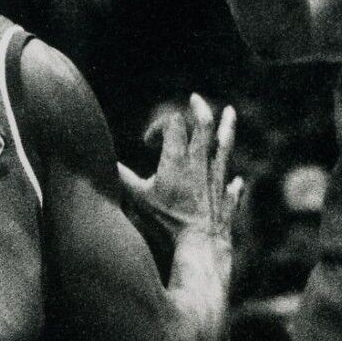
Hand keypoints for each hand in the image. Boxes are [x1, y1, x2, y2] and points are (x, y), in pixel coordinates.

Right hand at [119, 94, 241, 243]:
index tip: (148, 143)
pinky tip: (236, 181)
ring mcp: (217, 177)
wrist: (200, 242)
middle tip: (195, 98)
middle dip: (199, 109)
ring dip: (227, 127)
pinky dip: (233, 180)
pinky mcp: (227, 196)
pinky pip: (232, 184)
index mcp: (177, 158)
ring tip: (230, 112)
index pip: (172, 123)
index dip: (158, 126)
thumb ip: (122, 178)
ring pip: (224, 145)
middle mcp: (200, 162)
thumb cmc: (167, 220)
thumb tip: (105, 164)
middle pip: (203, 125)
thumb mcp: (138, 198)